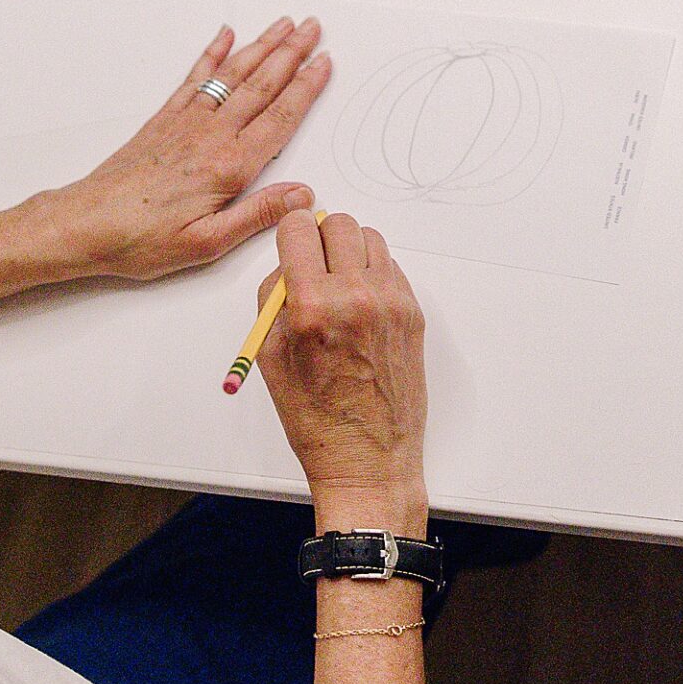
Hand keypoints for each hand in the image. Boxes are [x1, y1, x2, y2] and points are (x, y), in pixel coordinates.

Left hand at [32, 18, 331, 280]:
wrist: (85, 223)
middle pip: (261, 86)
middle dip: (291, 54)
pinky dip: (212, 54)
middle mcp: (210, 136)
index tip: (325, 63)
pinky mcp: (164, 121)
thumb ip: (259, 214)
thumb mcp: (208, 243)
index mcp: (229, 166)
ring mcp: (186, 123)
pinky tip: (225, 36)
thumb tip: (303, 196)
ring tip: (283, 25)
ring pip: (232, 75)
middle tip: (314, 27)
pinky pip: (195, 78)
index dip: (306, 88)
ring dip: (261, 47)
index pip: (279, 119)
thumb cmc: (142, 240)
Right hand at [257, 211, 427, 525]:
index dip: (291, 233)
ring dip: (350, 251)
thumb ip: (274, 298)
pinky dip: (373, 273)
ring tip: (339, 283)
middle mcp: (356, 297)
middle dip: (320, 237)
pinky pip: (391, 267)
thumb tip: (287, 263)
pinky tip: (360, 304)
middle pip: (339, 223)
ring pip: (370, 238)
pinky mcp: (413, 313)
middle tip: (313, 263)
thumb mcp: (269, 357)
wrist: (369, 460)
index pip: (300, 228)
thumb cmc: (316, 420)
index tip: (291, 242)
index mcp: (313, 306)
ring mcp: (391, 303)